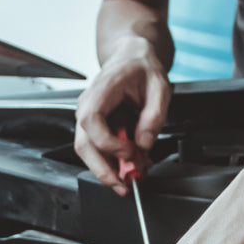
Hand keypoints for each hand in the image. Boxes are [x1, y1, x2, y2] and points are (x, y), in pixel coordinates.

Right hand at [74, 39, 169, 195]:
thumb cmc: (142, 68)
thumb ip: (154, 115)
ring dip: (107, 169)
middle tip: (125, 185)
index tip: (131, 153)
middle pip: (83, 145)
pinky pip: (97, 149)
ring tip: (131, 177)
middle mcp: (87, 105)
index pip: (91, 122)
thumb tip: (144, 143)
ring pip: (87, 151)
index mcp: (101, 90)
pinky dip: (112, 162)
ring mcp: (87, 117)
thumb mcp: (160, 87)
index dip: (109, 144)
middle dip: (103, 170)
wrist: (132, 58)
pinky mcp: (93, 128)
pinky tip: (130, 164)